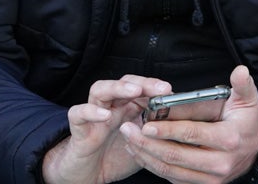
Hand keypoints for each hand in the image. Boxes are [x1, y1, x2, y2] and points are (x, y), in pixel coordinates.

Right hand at [42, 75, 172, 183]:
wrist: (87, 174)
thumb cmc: (114, 157)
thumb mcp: (142, 146)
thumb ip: (156, 135)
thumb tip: (179, 127)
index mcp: (128, 109)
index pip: (142, 89)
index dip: (156, 88)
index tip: (172, 93)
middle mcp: (112, 107)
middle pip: (124, 83)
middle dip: (143, 82)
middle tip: (160, 88)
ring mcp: (94, 116)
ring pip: (100, 89)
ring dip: (118, 87)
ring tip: (134, 91)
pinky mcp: (78, 128)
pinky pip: (78, 113)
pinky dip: (90, 111)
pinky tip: (105, 115)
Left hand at [119, 66, 257, 183]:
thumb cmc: (248, 121)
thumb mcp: (249, 101)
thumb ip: (242, 85)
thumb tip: (240, 71)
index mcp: (228, 139)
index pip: (191, 134)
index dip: (167, 130)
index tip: (146, 125)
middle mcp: (219, 163)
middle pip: (175, 155)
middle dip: (147, 144)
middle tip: (128, 130)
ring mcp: (211, 178)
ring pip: (170, 170)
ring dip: (146, 156)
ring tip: (128, 141)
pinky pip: (173, 178)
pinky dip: (154, 167)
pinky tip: (141, 153)